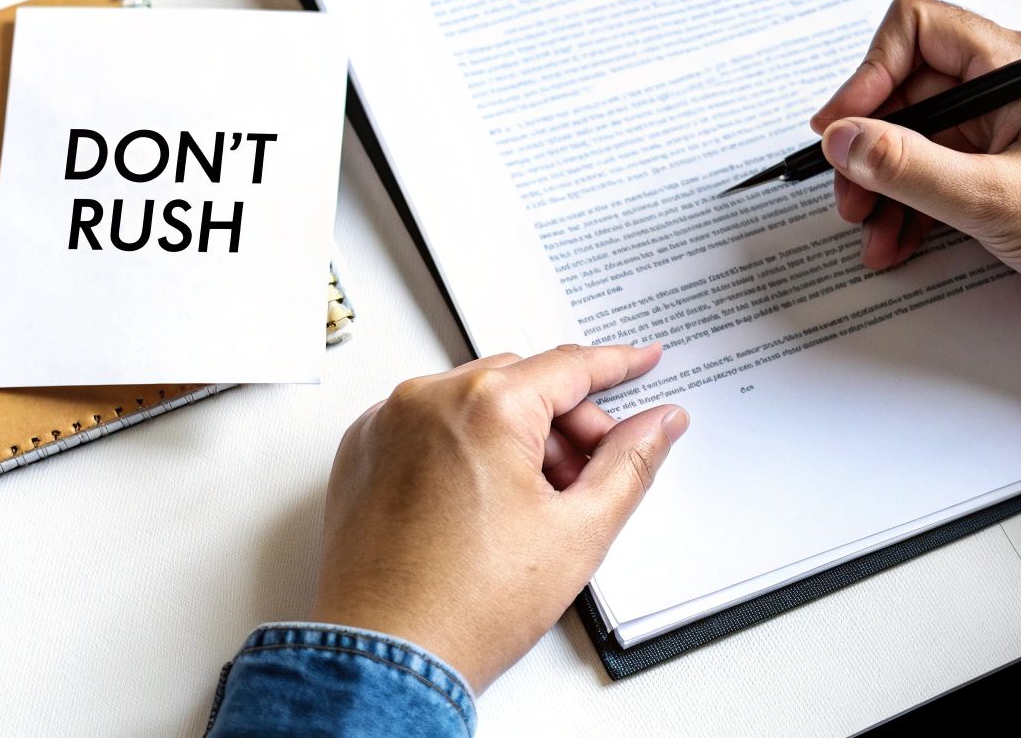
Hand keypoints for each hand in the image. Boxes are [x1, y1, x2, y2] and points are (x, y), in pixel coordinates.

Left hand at [311, 343, 688, 692]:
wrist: (385, 658)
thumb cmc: (465, 607)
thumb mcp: (578, 531)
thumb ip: (629, 463)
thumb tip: (658, 424)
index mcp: (485, 405)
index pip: (569, 366)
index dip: (617, 365)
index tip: (641, 361)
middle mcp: (427, 400)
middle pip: (522, 383)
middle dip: (566, 423)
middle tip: (588, 477)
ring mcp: (387, 424)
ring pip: (474, 402)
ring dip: (514, 436)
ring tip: (532, 506)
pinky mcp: (362, 452)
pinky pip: (428, 425)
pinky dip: (463, 447)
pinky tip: (482, 505)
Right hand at [811, 0, 1020, 363]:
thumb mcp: (995, 200)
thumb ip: (910, 168)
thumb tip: (846, 139)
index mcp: (1020, 69)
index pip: (920, 31)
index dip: (870, 73)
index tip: (842, 125)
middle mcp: (1012, 92)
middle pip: (910, 92)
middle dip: (870, 143)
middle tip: (846, 189)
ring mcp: (1009, 137)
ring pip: (919, 143)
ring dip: (885, 184)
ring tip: (869, 229)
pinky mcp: (1007, 180)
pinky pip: (940, 180)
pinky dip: (911, 209)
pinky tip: (895, 244)